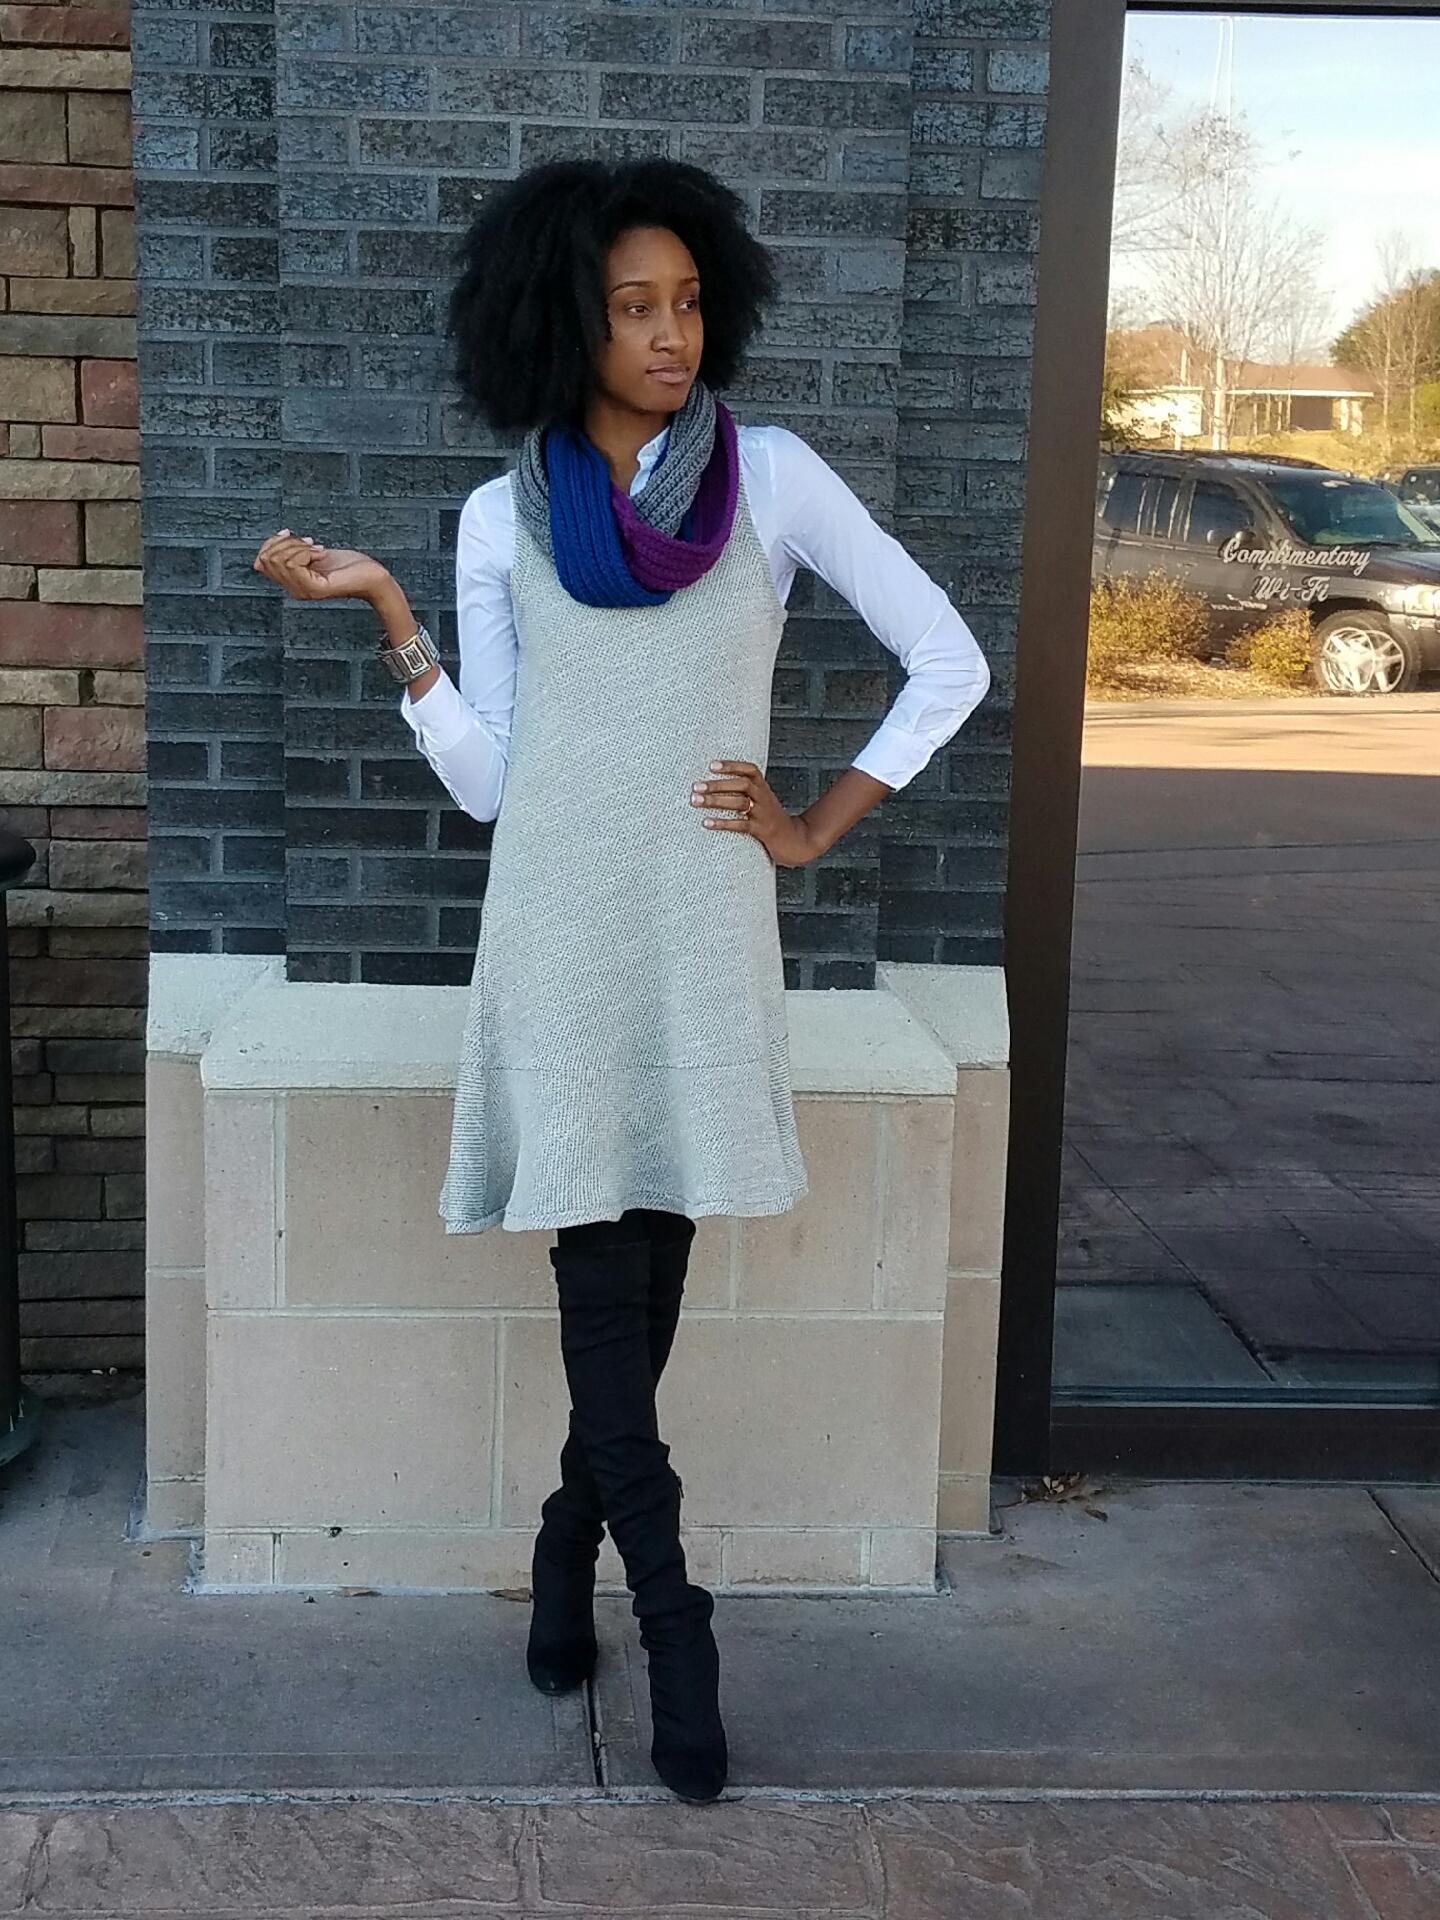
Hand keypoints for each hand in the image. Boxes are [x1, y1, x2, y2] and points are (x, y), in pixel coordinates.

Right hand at [252, 530, 392, 603]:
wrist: (372, 576)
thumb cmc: (348, 565)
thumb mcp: (314, 554)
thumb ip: (292, 552)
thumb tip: (270, 546)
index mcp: (292, 582)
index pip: (261, 561)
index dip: (271, 542)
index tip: (291, 534)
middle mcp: (294, 590)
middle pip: (267, 558)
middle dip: (286, 542)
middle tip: (311, 543)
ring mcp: (304, 591)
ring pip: (280, 560)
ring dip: (298, 546)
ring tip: (318, 549)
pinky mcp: (315, 589)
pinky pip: (293, 564)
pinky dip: (306, 552)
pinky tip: (321, 553)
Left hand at [690, 759, 821, 868]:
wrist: (798, 841)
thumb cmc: (773, 821)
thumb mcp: (763, 803)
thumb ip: (747, 794)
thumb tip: (716, 788)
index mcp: (764, 789)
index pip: (750, 770)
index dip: (732, 765)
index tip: (712, 765)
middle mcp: (764, 798)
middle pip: (742, 784)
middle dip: (717, 784)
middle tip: (696, 786)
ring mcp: (763, 814)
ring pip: (739, 803)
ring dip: (716, 801)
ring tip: (696, 801)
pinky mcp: (763, 831)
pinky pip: (741, 825)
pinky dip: (723, 823)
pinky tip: (707, 822)